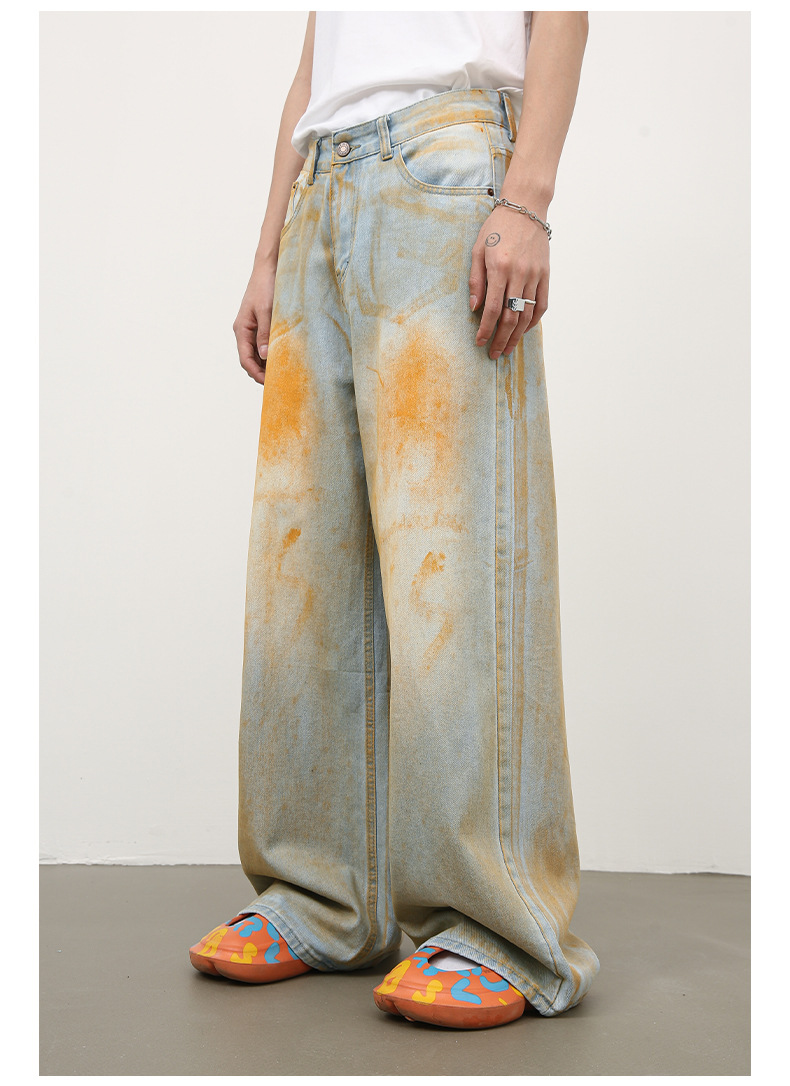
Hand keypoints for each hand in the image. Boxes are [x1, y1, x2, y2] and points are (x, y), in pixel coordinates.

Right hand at [233, 259, 277, 385]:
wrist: (268, 268)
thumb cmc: (266, 286)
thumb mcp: (267, 311)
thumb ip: (266, 334)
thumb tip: (265, 357)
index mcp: (242, 329)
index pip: (245, 359)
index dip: (256, 374)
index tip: (268, 384)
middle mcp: (244, 331)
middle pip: (249, 360)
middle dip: (261, 373)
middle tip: (278, 383)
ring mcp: (252, 328)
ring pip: (256, 354)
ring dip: (266, 365)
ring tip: (281, 374)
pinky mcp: (260, 325)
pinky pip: (263, 345)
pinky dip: (270, 354)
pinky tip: (281, 358)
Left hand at [468, 205, 548, 359]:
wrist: (526, 208)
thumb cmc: (497, 227)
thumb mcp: (478, 249)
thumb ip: (476, 279)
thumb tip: (474, 308)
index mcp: (499, 268)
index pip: (491, 309)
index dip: (485, 330)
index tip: (480, 342)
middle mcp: (519, 274)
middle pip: (510, 317)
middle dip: (500, 339)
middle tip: (493, 353)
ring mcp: (535, 275)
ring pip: (527, 315)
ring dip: (516, 336)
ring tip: (507, 349)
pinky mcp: (546, 275)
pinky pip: (542, 305)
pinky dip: (533, 322)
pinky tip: (523, 331)